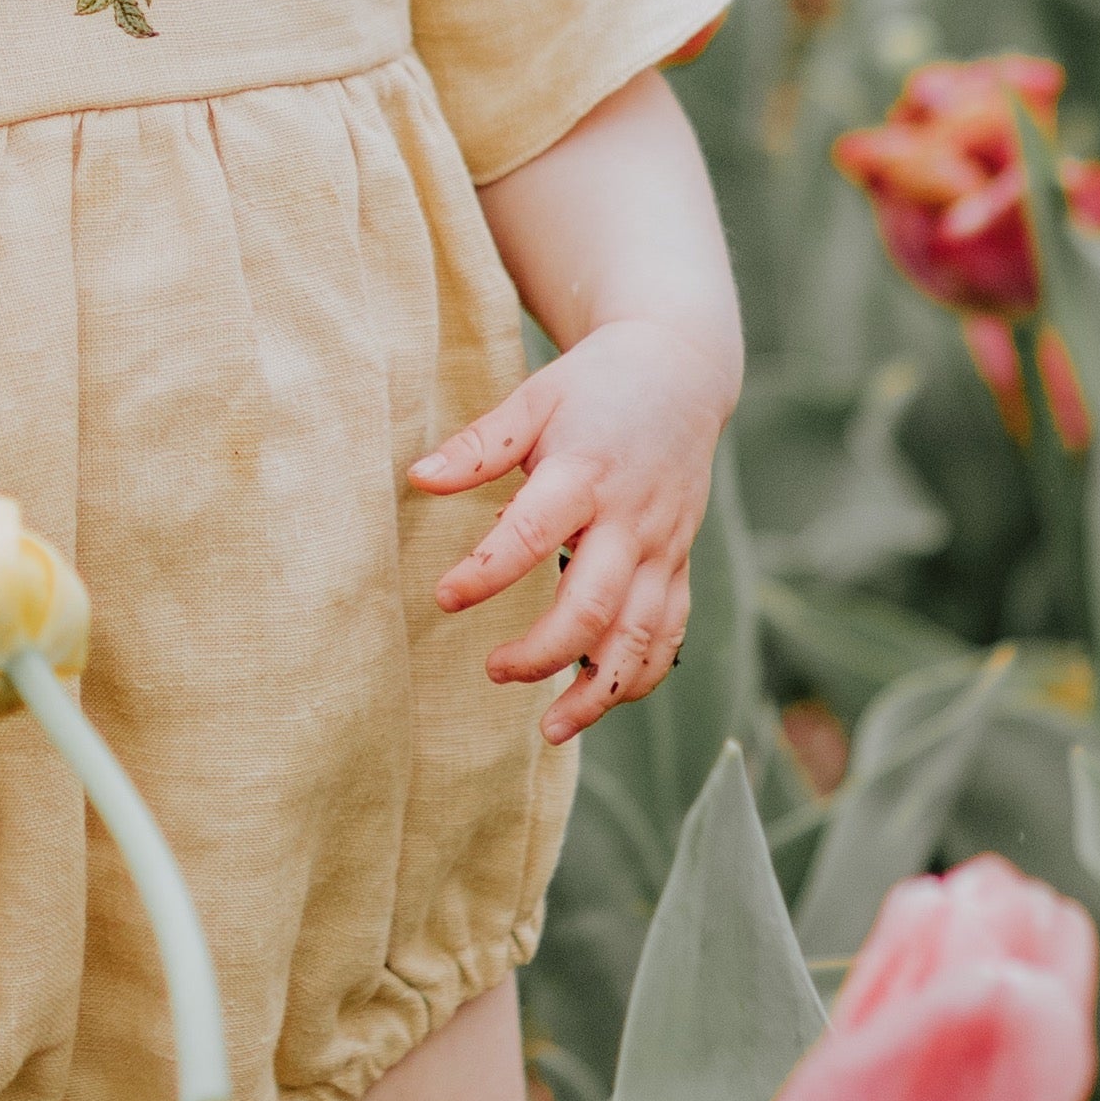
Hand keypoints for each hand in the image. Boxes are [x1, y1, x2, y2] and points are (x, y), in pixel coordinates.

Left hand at [412, 318, 729, 746]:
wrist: (682, 371)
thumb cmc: (594, 386)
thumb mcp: (533, 398)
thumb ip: (478, 446)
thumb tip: (417, 479)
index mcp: (585, 471)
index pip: (531, 534)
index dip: (486, 572)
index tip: (443, 597)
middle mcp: (631, 518)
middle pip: (592, 603)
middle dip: (543, 651)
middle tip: (492, 671)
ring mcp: (664, 546)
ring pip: (639, 635)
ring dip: (597, 689)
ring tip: (550, 729)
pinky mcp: (680, 562)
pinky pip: (670, 632)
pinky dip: (640, 675)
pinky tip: (600, 704)